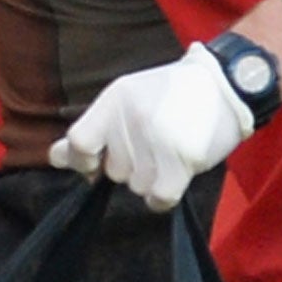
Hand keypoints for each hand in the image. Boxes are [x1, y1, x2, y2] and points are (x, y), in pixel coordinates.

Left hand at [48, 42, 252, 210]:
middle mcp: (131, 118)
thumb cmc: (172, 95)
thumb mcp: (128, 99)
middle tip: (157, 139)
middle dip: (132, 165)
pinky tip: (175, 175)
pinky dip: (163, 195)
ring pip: (137, 186)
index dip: (81, 161)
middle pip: (113, 172)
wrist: (225, 83)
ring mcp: (156, 137)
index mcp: (114, 100)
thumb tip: (56, 157)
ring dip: (153, 177)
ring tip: (172, 147)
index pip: (79, 142)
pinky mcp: (180, 158)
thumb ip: (94, 130)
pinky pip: (158, 198)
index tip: (94, 163)